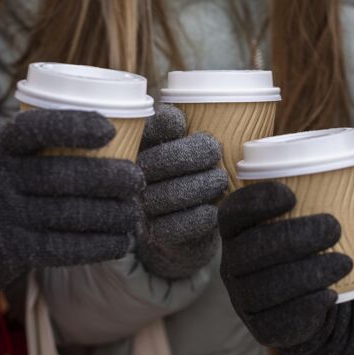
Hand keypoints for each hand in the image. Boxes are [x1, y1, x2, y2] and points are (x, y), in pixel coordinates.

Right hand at [0, 109, 144, 309]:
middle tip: (138, 180)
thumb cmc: (10, 187)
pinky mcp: (14, 251)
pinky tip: (122, 242)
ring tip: (135, 213)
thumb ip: (49, 146)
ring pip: (69, 214)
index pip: (33, 128)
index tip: (109, 130)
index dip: (73, 126)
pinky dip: (100, 245)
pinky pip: (65, 248)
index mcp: (0, 147)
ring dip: (112, 215)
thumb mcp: (13, 159)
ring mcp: (3, 217)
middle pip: (61, 175)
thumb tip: (125, 131)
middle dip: (108, 178)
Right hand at [135, 105, 227, 278]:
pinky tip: (212, 210)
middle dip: (191, 155)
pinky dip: (200, 217)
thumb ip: (185, 131)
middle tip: (216, 154)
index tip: (182, 124)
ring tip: (219, 181)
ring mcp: (142, 208)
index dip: (161, 125)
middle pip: (156, 162)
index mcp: (140, 148)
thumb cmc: (193, 174)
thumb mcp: (191, 148)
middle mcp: (134, 178)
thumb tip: (176, 119)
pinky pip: (177, 226)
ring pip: (169, 194)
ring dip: (201, 185)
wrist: (189, 226)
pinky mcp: (156, 235)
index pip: (145, 130)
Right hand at [218, 182, 353, 354]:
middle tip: (333, 228)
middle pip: (250, 250)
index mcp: (239, 230)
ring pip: (263, 287)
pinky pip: (275, 320)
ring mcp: (241, 298)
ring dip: (306, 273)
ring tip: (344, 263)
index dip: (256, 202)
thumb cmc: (312, 250)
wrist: (310, 302)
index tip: (291, 195)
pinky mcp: (258, 327)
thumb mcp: (326, 223)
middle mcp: (231, 263)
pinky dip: (306, 307)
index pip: (234, 212)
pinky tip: (331, 294)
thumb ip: (350, 208)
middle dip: (291, 237)